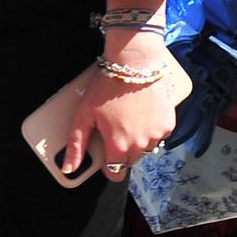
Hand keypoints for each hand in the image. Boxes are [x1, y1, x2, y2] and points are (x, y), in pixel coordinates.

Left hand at [63, 45, 181, 180]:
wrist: (134, 64)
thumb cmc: (106, 87)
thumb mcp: (83, 114)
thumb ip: (77, 144)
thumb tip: (69, 168)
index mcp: (119, 146)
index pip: (115, 173)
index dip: (108, 166)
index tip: (105, 153)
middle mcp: (140, 145)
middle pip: (130, 160)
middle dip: (121, 149)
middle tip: (114, 127)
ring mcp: (156, 135)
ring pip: (145, 149)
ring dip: (137, 139)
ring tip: (128, 117)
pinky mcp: (168, 125)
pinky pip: (158, 136)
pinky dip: (150, 129)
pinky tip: (141, 113)